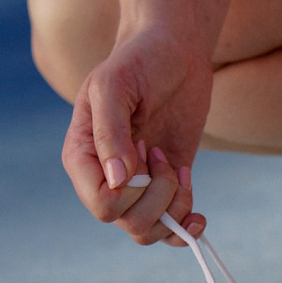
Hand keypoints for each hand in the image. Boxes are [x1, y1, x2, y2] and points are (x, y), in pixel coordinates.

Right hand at [61, 26, 210, 244]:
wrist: (174, 50)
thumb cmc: (139, 60)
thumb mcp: (116, 85)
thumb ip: (111, 132)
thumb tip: (117, 181)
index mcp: (81, 157)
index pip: (102, 205)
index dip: (130, 190)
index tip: (143, 146)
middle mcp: (104, 178)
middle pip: (128, 222)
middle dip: (157, 194)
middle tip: (161, 150)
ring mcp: (135, 187)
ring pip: (148, 232)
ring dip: (174, 207)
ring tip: (178, 169)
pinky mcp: (165, 188)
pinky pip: (170, 230)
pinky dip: (186, 227)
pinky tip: (199, 214)